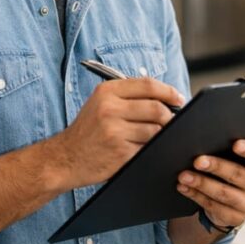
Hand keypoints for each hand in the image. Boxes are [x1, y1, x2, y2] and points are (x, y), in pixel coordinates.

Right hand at [50, 78, 183, 187]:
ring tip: (151, 137)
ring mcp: (115, 131)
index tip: (179, 98)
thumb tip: (167, 97)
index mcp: (107, 92)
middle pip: (156, 108)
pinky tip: (141, 149)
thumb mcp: (101, 103)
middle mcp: (109, 109)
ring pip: (155, 130)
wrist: (66, 158)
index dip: (168, 91)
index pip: (148, 85)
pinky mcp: (120, 153)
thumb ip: (129, 96)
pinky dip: (150, 149)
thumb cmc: (89, 130)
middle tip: (171, 121)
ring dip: (159, 135)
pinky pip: (148, 148)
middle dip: (169, 116)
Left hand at [176, 140, 244, 230]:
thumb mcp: (239, 157)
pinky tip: (184, 187)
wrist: (234, 198)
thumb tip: (207, 135)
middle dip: (216, 166)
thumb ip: (231, 145)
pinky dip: (196, 195)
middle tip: (198, 160)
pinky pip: (213, 206)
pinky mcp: (237, 218)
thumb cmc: (235, 166)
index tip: (235, 144)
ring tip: (184, 175)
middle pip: (239, 175)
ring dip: (201, 183)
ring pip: (224, 193)